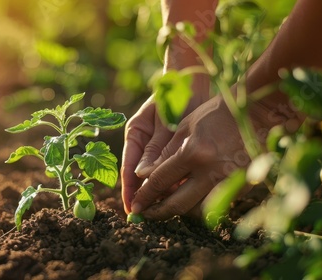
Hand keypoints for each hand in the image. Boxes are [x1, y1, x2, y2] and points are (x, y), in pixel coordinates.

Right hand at [121, 95, 173, 213]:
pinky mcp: (175, 149)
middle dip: (147, 194)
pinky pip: (173, 170)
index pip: (129, 167)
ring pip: (158, 175)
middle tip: (151, 212)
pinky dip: (176, 180)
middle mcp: (144, 143)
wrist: (193, 82)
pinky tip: (183, 191)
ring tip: (167, 206)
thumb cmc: (175, 95)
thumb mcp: (164, 122)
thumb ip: (155, 148)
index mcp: (135, 134)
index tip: (131, 207)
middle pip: (142, 176)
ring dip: (163, 189)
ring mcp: (159, 147)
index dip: (129, 189)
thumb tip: (143, 176)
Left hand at [130, 95, 253, 219]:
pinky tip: (191, 199)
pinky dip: (200, 206)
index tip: (135, 205)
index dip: (145, 196)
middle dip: (158, 212)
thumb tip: (143, 175)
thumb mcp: (185, 126)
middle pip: (177, 204)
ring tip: (167, 206)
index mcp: (192, 152)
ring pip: (197, 210)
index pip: (160, 181)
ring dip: (180, 211)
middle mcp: (210, 171)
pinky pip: (215, 204)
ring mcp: (229, 181)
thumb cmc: (216, 114)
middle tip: (146, 215)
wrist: (258, 111)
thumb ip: (164, 153)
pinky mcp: (242, 186)